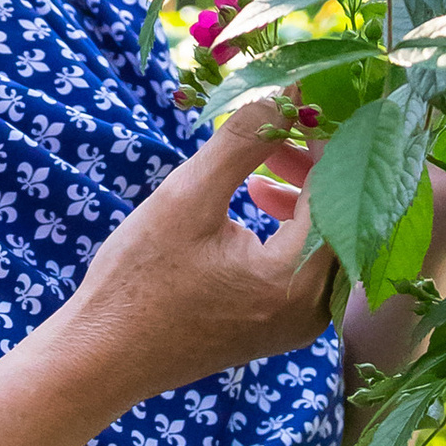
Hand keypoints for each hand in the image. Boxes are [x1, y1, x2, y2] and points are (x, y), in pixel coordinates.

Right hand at [45, 97, 334, 414]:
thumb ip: (245, 140)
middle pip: (343, 217)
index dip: (323, 138)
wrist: (103, 356)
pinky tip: (257, 204)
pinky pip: (310, 266)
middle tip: (276, 131)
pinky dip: (294, 228)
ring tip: (259, 169)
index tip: (298, 101)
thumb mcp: (188, 196)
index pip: (338, 189)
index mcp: (297, 279)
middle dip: (314, 166)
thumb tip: (287, 89)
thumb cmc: (138, 279)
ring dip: (303, 195)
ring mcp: (301, 324)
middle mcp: (314, 308)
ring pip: (328, 241)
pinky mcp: (283, 327)